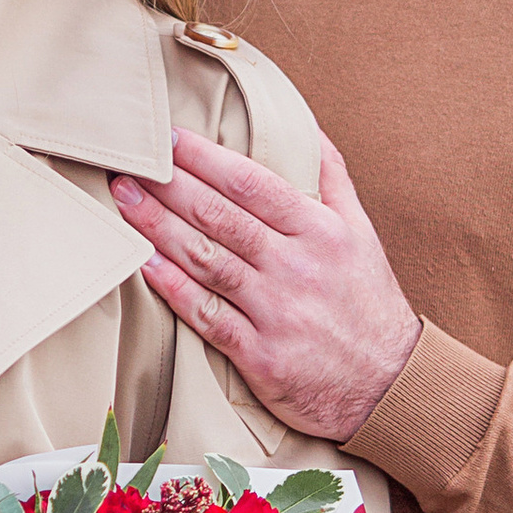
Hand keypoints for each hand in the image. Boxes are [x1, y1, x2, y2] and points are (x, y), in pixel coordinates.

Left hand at [111, 128, 420, 442]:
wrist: (389, 386)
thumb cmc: (369, 302)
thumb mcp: (361, 232)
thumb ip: (331, 176)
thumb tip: (304, 126)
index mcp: (321, 231)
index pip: (252, 183)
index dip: (206, 157)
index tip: (168, 138)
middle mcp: (297, 267)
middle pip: (221, 217)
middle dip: (169, 186)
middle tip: (129, 162)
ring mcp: (277, 312)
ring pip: (206, 259)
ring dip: (158, 227)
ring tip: (123, 200)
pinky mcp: (261, 356)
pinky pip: (206, 315)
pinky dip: (172, 288)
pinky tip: (141, 263)